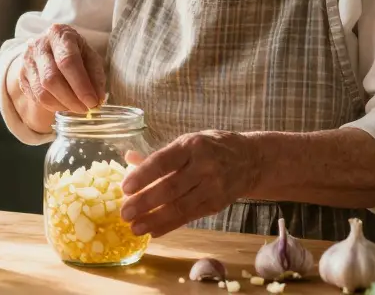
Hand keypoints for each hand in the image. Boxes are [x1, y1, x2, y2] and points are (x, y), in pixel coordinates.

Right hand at [11, 24, 105, 113]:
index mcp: (59, 34)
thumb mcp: (90, 57)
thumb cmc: (75, 52)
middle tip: (85, 109)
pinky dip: (53, 106)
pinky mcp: (21, 76)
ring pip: (42, 92)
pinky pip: (36, 98)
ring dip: (62, 105)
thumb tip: (97, 99)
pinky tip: (64, 104)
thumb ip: (95, 76)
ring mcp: (27, 61)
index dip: (81, 85)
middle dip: (71, 99)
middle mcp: (39, 45)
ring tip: (76, 107)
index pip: (68, 61)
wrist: (51, 48)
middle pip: (51, 78)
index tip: (92, 102)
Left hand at [119, 130, 261, 237]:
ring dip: (154, 219)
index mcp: (192, 145)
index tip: (125, 188)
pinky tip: (152, 231)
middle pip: (170, 188)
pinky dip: (169, 226)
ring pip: (179, 207)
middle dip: (145, 202)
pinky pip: (189, 217)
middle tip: (124, 213)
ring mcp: (212, 187)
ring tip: (134, 228)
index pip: (164, 161)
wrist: (250, 160)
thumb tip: (129, 158)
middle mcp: (204, 166)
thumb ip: (160, 154)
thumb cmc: (211, 148)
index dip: (143, 175)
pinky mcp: (216, 205)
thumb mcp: (188, 142)